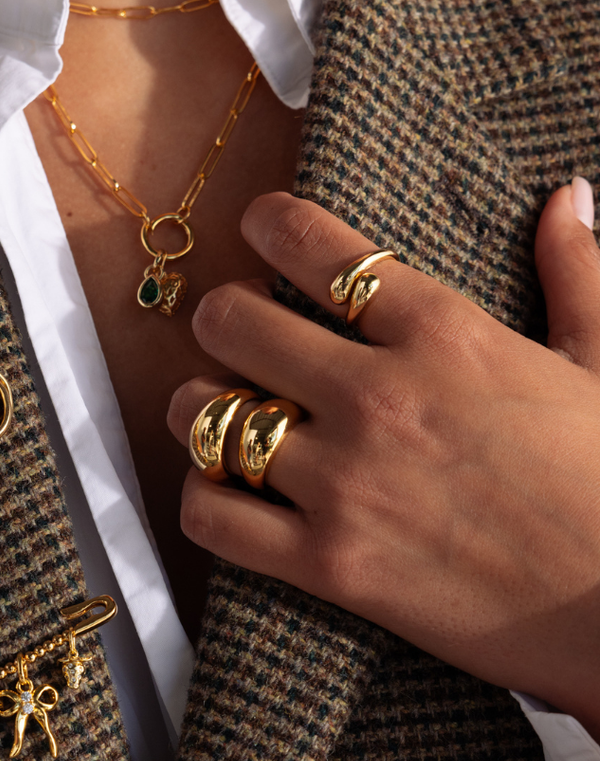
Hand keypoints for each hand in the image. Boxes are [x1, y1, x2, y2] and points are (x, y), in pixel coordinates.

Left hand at [168, 182, 599, 737]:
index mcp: (442, 335)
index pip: (318, 248)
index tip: (256, 225)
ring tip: (218, 415)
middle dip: (219, 319)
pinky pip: (212, 517)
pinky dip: (202, 498)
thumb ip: (575, 275)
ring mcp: (344, 483)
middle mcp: (377, 397)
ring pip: (203, 417)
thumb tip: (569, 195)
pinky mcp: (329, 565)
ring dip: (198, 409)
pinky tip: (222, 490)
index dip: (269, 224)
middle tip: (229, 332)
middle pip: (232, 323)